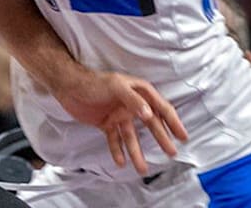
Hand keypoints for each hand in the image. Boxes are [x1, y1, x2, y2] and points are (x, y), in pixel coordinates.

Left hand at [54, 70, 187, 175]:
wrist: (68, 86)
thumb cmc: (92, 81)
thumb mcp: (115, 86)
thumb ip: (133, 100)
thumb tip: (149, 114)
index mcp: (138, 92)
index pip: (161, 107)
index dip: (173, 121)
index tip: (182, 135)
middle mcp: (131, 104)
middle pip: (150, 124)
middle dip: (161, 138)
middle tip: (171, 153)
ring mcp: (119, 115)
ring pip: (131, 137)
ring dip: (137, 152)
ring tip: (142, 168)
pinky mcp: (106, 123)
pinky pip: (114, 139)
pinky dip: (117, 151)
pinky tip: (121, 162)